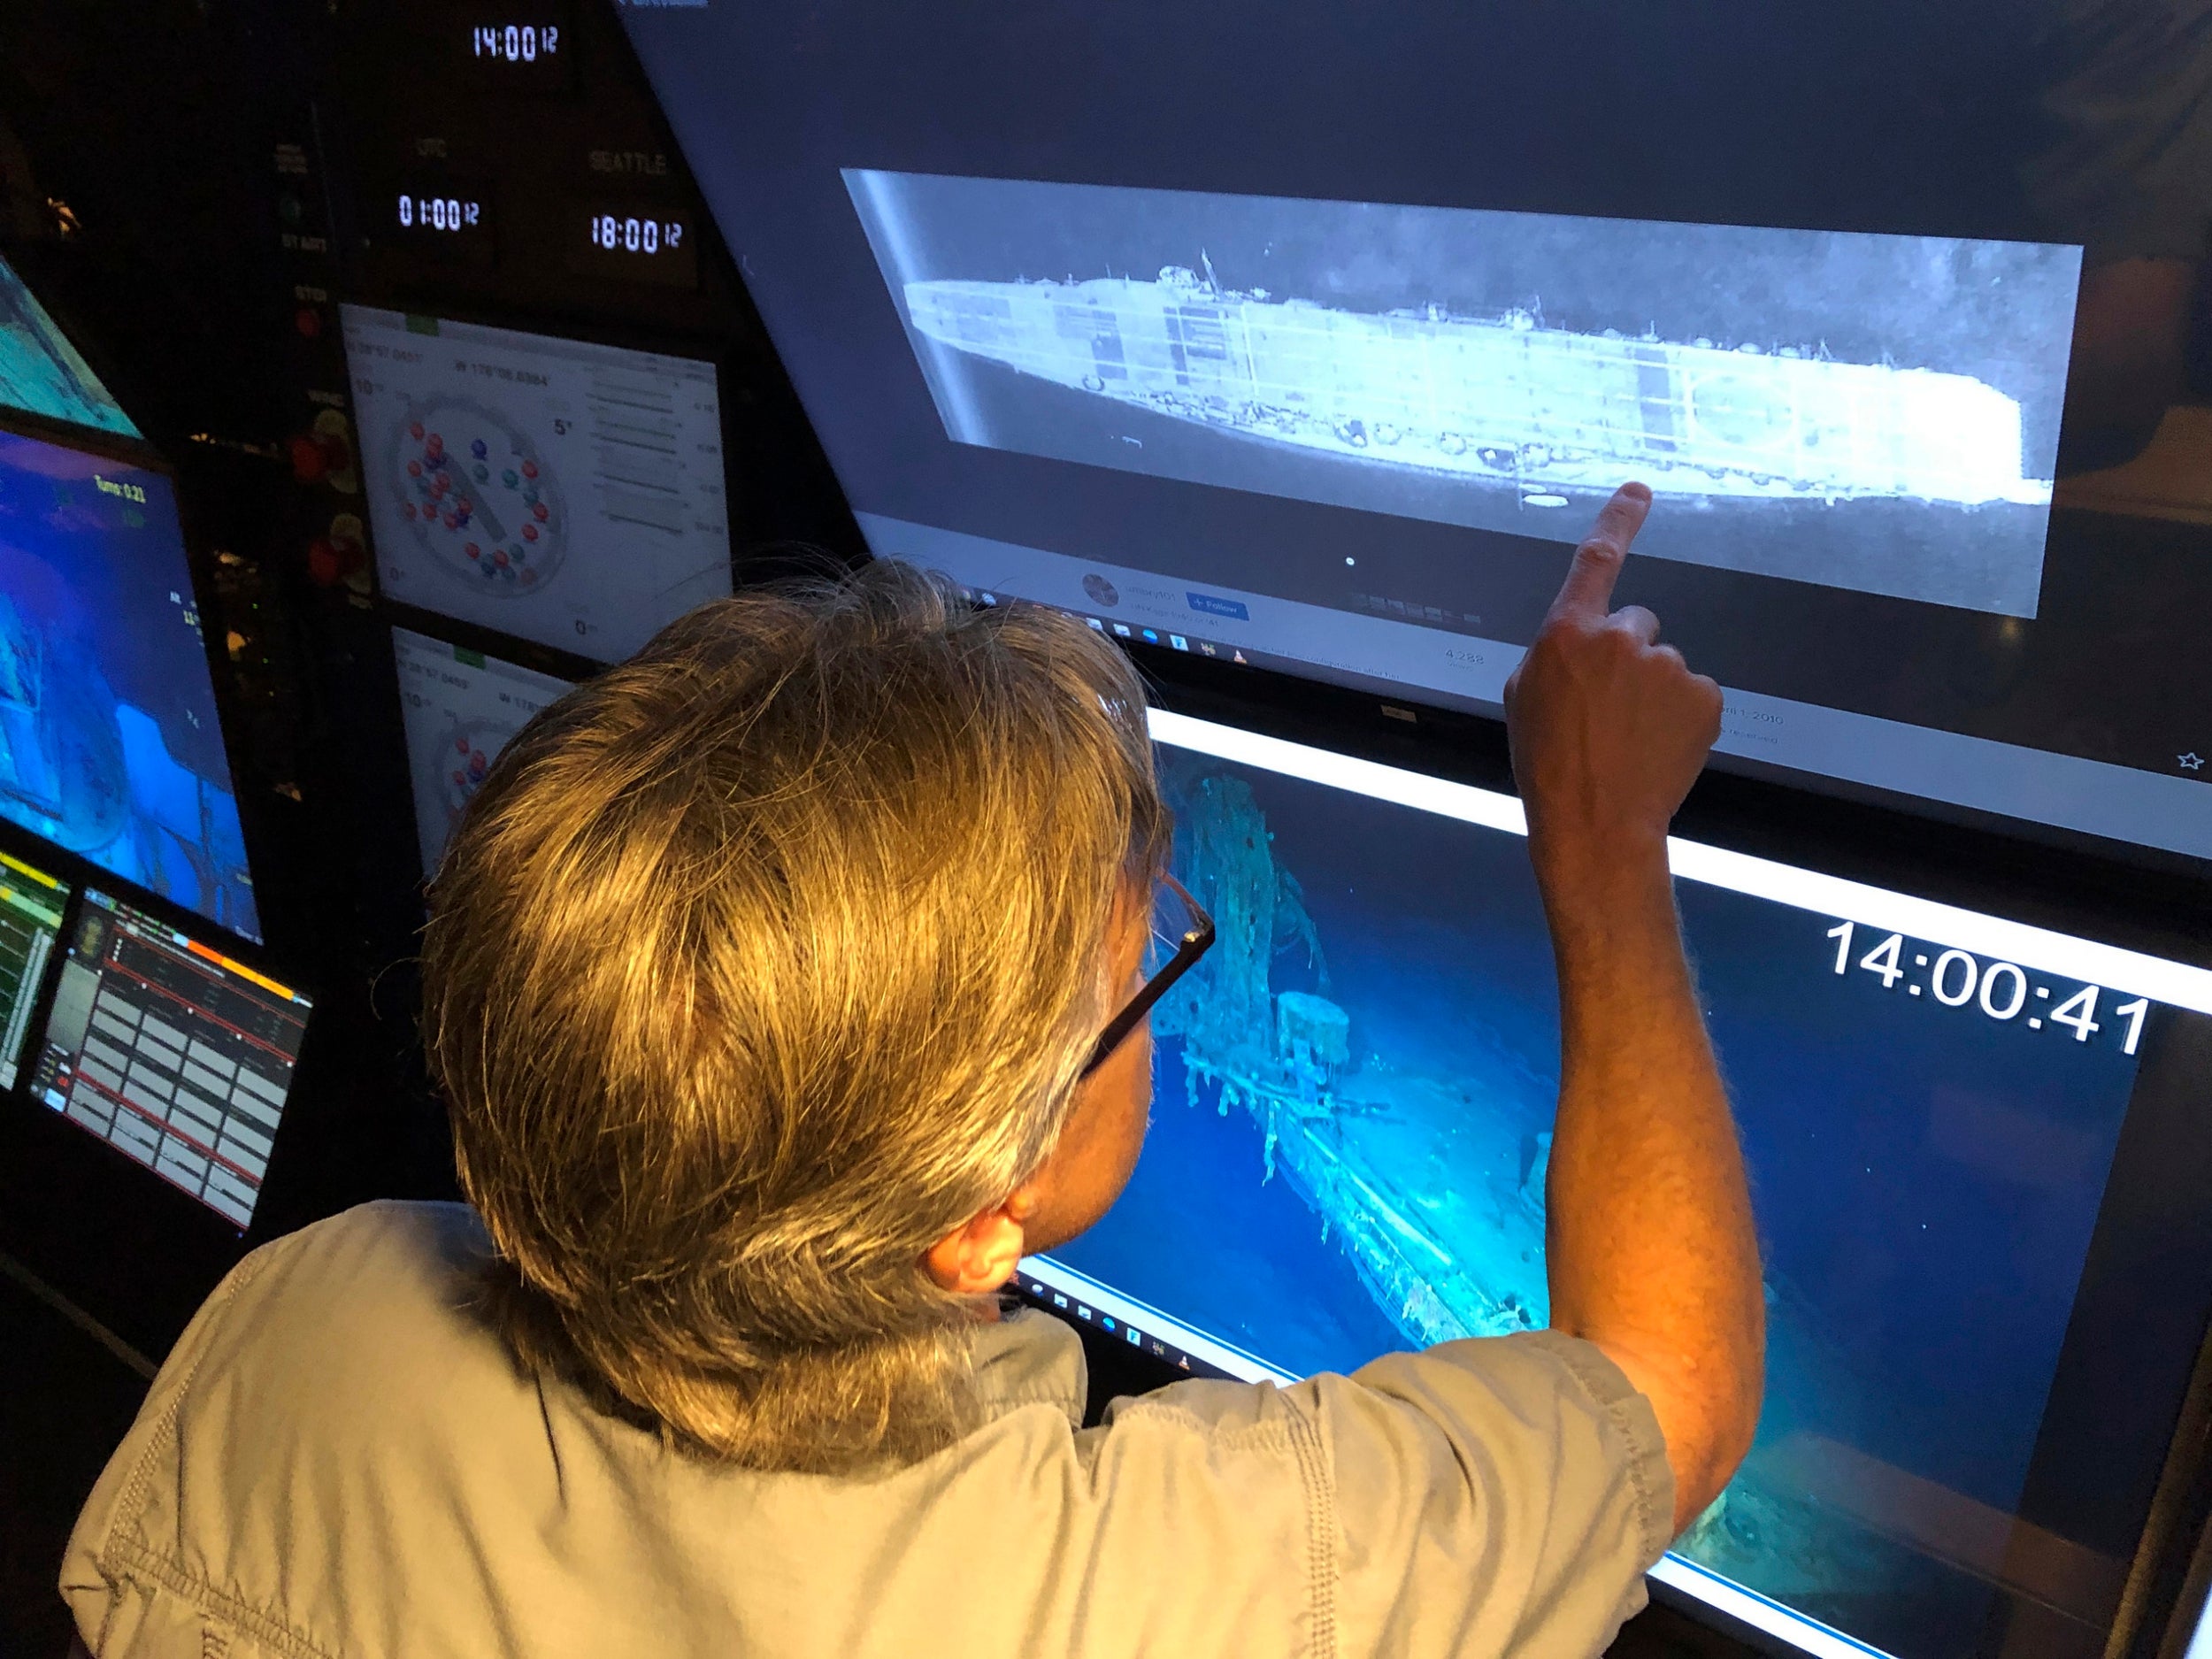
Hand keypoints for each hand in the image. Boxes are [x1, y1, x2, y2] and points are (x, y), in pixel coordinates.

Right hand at [1504, 484, 1720, 887]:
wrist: (1596, 822)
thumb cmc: (1548, 764)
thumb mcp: (1523, 698)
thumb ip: (1554, 655)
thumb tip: (1581, 645)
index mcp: (1565, 635)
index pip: (1596, 559)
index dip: (1618, 520)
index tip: (1639, 491)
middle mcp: (1620, 639)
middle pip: (1636, 623)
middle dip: (1626, 656)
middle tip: (1608, 709)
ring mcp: (1668, 666)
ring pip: (1664, 664)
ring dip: (1652, 692)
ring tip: (1630, 738)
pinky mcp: (1704, 696)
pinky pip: (1693, 693)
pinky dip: (1681, 716)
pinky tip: (1657, 746)